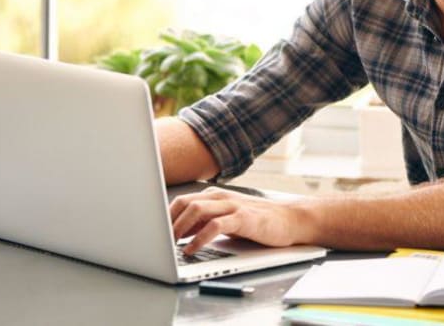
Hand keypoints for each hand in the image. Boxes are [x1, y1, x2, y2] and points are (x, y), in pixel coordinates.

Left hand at [169, 187, 306, 254]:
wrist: (290, 219)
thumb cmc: (258, 221)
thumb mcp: (227, 219)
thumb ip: (205, 222)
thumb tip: (178, 232)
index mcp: (215, 196)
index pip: (182, 200)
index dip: (165, 215)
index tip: (153, 230)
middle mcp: (221, 197)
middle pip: (185, 202)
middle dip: (168, 221)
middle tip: (158, 238)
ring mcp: (232, 206)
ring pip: (197, 209)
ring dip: (180, 227)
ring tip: (170, 244)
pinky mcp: (243, 218)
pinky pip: (215, 225)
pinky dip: (199, 238)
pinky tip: (192, 248)